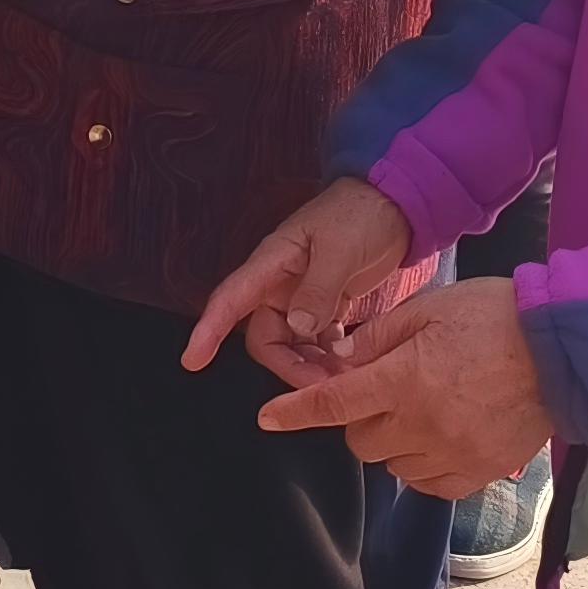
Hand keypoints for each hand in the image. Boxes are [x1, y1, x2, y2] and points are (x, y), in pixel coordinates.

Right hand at [185, 177, 414, 389]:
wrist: (394, 204)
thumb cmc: (361, 214)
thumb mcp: (340, 249)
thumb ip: (319, 288)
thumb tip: (297, 325)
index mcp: (274, 262)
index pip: (231, 299)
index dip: (209, 329)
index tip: (193, 360)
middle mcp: (282, 283)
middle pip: (266, 336)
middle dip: (288, 365)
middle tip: (322, 385)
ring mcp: (303, 295)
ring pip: (292, 343)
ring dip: (312, 364)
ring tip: (343, 377)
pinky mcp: (327, 304)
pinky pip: (317, 339)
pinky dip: (329, 355)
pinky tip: (350, 364)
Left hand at [255, 277, 552, 501]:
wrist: (562, 350)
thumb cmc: (491, 316)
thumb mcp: (425, 309)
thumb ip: (376, 338)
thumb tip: (338, 361)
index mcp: (403, 379)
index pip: (334, 403)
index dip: (295, 412)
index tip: (267, 419)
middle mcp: (423, 424)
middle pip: (360, 439)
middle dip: (359, 417)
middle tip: (382, 391)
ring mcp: (453, 453)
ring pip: (392, 465)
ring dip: (391, 441)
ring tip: (417, 410)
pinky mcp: (479, 471)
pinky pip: (430, 483)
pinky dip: (422, 465)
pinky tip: (436, 436)